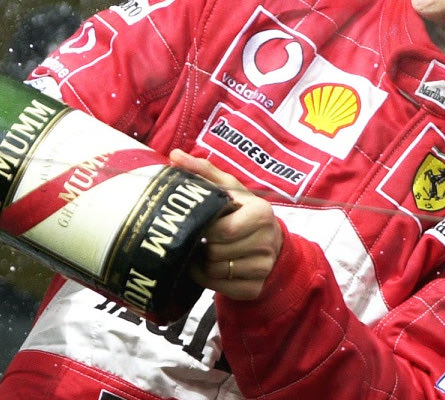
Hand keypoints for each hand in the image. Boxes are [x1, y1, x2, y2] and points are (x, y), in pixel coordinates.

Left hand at [170, 148, 283, 300]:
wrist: (269, 240)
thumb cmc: (242, 210)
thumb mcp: (227, 188)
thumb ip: (203, 171)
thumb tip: (175, 156)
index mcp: (261, 213)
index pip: (223, 229)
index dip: (204, 228)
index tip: (198, 222)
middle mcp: (267, 242)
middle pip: (216, 252)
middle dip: (202, 246)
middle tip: (198, 238)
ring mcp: (263, 267)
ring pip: (216, 272)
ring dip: (201, 263)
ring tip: (202, 250)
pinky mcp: (256, 288)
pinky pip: (222, 289)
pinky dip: (208, 279)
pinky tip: (208, 267)